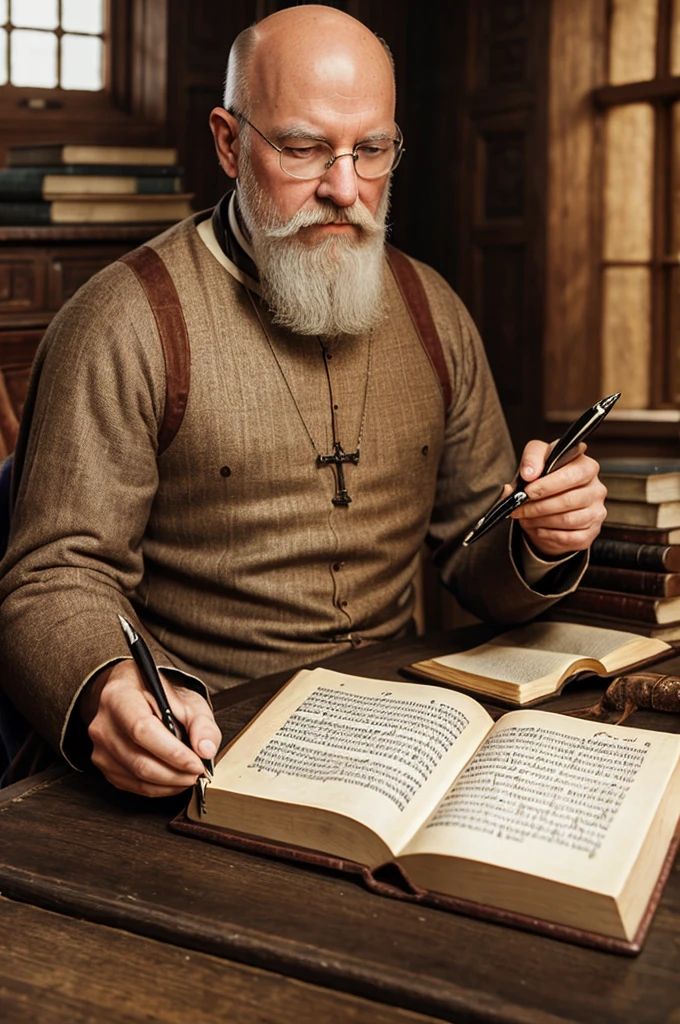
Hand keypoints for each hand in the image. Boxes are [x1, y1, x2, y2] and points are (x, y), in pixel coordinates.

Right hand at [79, 660, 220, 796]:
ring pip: (137, 777)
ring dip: (170, 783)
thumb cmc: (159, 696)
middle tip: (198, 773)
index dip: (172, 752)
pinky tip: (174, 779)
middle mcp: (103, 724)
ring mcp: (100, 748)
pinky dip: (158, 788)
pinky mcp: (104, 766)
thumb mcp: (187, 700)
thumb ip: (201, 723)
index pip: (143, 730)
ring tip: (189, 775)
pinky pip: (133, 785)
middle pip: (139, 760)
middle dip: (175, 772)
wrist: (132, 695)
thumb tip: (206, 750)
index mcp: (120, 696)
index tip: (197, 763)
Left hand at [503, 440, 606, 557]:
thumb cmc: (544, 480)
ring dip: (540, 521)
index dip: (548, 484)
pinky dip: (548, 534)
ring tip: (524, 517)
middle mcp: (597, 488)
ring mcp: (597, 511)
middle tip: (518, 508)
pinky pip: (569, 537)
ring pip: (568, 520)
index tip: (527, 490)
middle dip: (537, 506)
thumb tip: (528, 473)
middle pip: (568, 500)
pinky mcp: (592, 531)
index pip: (572, 474)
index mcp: (586, 466)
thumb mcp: (536, 464)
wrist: (550, 506)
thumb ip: (530, 461)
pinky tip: (537, 528)